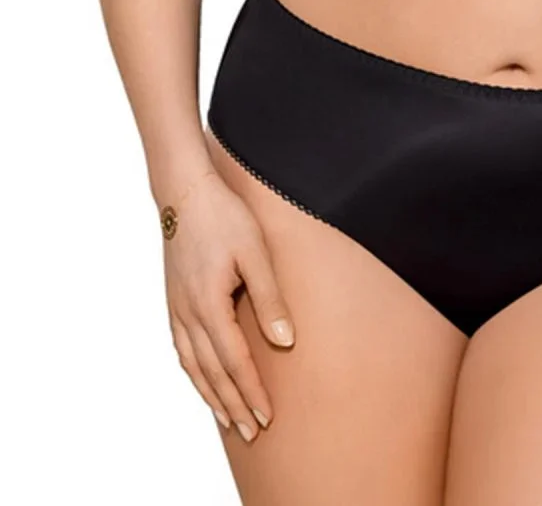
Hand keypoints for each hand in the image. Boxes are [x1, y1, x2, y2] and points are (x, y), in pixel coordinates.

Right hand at [161, 166, 295, 441]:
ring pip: (193, 366)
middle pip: (212, 372)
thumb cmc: (225, 217)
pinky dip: (193, 373)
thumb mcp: (255, 252)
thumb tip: (284, 341)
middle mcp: (188, 314)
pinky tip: (203, 381)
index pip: (234, 361)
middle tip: (251, 433)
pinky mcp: (173, 301)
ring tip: (227, 420)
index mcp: (209, 304)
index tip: (267, 417)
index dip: (251, 391)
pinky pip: (181, 349)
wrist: (185, 192)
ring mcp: (176, 309)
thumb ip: (269, 298)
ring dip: (211, 395)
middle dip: (232, 405)